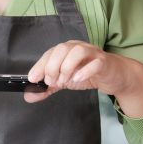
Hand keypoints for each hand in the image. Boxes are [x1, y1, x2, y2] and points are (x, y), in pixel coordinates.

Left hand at [25, 40, 142, 117]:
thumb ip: (47, 88)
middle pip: (61, 49)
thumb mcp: (64, 80)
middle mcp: (77, 47)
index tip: (33, 79)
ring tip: (65, 82)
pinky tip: (78, 79)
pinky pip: (95, 63)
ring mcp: (92, 53)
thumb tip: (29, 96)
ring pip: (77, 52)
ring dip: (67, 67)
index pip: (49, 53)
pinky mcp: (104, 62)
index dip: (40, 65)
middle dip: (52, 67)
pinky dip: (84, 71)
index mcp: (66, 50)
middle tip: (53, 82)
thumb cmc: (87, 74)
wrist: (114, 76)